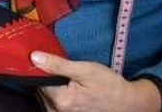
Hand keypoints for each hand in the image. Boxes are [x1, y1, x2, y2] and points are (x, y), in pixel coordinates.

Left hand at [31, 52, 161, 111]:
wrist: (128, 103)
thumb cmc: (109, 85)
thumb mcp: (84, 69)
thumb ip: (58, 65)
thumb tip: (34, 57)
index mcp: (61, 100)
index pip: (38, 80)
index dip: (44, 68)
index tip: (52, 61)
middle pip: (41, 90)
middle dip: (49, 78)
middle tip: (66, 71)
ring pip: (46, 97)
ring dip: (53, 88)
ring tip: (71, 82)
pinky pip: (53, 104)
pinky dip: (58, 96)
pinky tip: (71, 90)